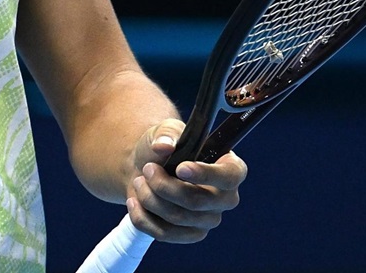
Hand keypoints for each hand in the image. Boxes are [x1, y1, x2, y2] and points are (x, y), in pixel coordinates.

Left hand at [124, 119, 246, 243]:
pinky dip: (143, 217)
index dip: (206, 175)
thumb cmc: (163, 148)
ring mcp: (209, 219)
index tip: (180, 168)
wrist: (144, 168)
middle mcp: (225, 198)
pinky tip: (134, 201)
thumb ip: (166, 133)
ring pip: (177, 217)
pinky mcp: (190, 234)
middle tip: (147, 169)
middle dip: (164, 185)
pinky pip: (165, 234)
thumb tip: (164, 146)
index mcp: (230, 169)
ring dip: (149, 198)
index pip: (230, 176)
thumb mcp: (164, 131)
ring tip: (139, 181)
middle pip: (197, 201)